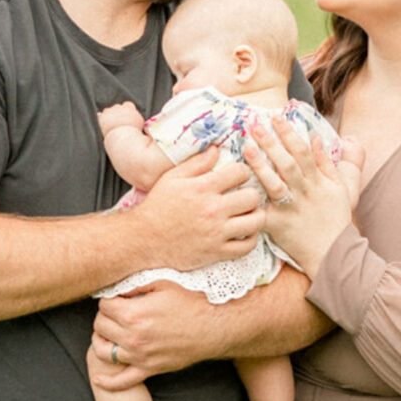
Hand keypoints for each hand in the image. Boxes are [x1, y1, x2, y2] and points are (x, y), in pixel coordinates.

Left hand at [92, 284, 201, 385]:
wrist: (214, 327)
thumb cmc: (191, 303)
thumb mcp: (163, 284)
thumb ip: (135, 285)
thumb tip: (116, 289)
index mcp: (133, 314)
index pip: (104, 306)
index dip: (109, 300)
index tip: (118, 300)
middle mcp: (132, 336)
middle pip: (100, 326)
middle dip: (104, 317)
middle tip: (115, 314)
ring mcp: (139, 356)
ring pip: (102, 351)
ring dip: (101, 341)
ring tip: (108, 335)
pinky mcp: (149, 369)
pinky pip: (122, 381)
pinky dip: (107, 381)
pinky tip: (98, 377)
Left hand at [98, 101, 146, 134]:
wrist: (122, 139)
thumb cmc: (134, 133)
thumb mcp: (142, 124)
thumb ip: (139, 118)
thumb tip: (144, 119)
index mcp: (129, 108)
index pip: (128, 104)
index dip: (128, 110)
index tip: (128, 117)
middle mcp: (118, 108)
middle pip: (117, 107)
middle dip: (117, 112)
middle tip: (120, 122)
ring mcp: (109, 112)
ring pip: (108, 110)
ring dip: (109, 115)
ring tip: (112, 124)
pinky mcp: (101, 118)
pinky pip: (99, 115)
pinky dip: (100, 118)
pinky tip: (102, 122)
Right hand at [132, 147, 264, 271]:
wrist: (143, 239)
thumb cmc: (158, 206)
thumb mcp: (172, 178)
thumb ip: (197, 163)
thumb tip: (216, 148)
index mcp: (202, 188)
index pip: (240, 172)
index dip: (242, 172)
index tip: (238, 177)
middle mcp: (212, 210)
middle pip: (252, 197)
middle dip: (251, 193)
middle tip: (244, 195)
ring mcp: (216, 233)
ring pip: (256, 221)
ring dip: (255, 215)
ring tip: (247, 213)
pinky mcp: (216, 252)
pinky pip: (247, 246)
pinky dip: (251, 238)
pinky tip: (244, 231)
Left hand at [244, 116, 363, 277]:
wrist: (333, 252)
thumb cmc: (335, 219)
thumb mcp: (340, 188)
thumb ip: (327, 162)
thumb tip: (316, 138)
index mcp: (318, 181)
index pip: (303, 151)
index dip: (289, 133)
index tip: (276, 117)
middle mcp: (304, 192)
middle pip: (287, 163)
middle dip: (271, 142)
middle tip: (256, 125)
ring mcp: (291, 209)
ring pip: (275, 183)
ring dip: (261, 165)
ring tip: (247, 147)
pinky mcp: (278, 225)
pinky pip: (262, 211)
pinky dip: (251, 201)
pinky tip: (238, 187)